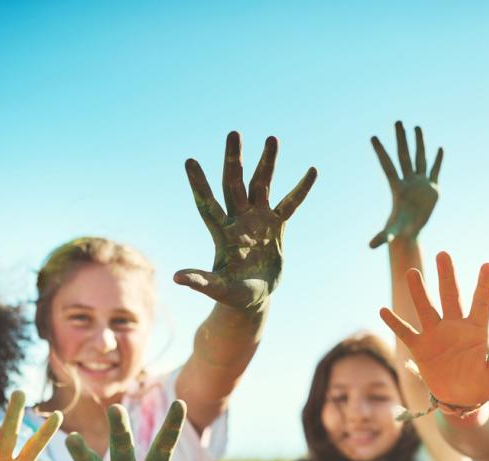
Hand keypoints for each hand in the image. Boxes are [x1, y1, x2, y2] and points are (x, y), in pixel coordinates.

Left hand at [174, 131, 317, 308]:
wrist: (253, 298)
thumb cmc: (233, 295)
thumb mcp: (218, 290)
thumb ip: (201, 281)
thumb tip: (177, 278)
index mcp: (221, 233)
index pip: (207, 203)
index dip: (199, 184)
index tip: (189, 161)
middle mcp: (238, 220)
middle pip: (234, 184)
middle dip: (234, 159)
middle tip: (233, 133)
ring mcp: (258, 220)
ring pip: (261, 185)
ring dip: (266, 163)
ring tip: (272, 138)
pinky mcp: (277, 226)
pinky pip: (290, 203)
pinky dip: (300, 188)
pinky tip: (312, 170)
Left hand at [369, 121, 442, 247]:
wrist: (411, 232)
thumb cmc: (399, 231)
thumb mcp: (391, 234)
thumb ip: (382, 237)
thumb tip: (370, 246)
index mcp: (397, 188)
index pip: (387, 165)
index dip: (380, 151)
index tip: (373, 136)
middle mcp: (408, 181)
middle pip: (404, 156)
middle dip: (401, 139)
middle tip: (397, 122)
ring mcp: (420, 183)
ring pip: (420, 159)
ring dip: (419, 143)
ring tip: (416, 127)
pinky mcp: (432, 188)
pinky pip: (435, 171)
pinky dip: (438, 160)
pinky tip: (439, 148)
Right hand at [380, 252, 488, 406]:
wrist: (459, 398)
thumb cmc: (481, 385)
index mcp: (476, 331)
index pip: (481, 304)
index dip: (484, 286)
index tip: (488, 266)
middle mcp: (454, 327)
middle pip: (450, 297)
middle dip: (447, 276)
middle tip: (443, 254)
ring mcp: (435, 335)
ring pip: (425, 308)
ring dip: (418, 291)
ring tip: (411, 272)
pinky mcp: (420, 348)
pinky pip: (405, 332)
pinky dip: (394, 323)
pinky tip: (383, 310)